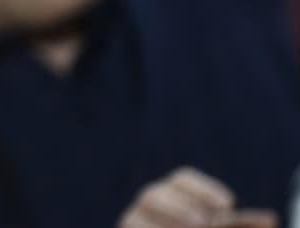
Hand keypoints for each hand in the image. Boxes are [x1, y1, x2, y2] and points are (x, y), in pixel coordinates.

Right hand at [118, 167, 277, 227]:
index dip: (203, 189)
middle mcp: (150, 202)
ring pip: (141, 212)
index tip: (229, 204)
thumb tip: (269, 220)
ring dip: (165, 218)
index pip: (182, 179)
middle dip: (178, 206)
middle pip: (155, 194)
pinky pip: (135, 226)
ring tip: (193, 226)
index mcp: (174, 194)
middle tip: (201, 221)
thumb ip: (237, 224)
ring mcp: (134, 218)